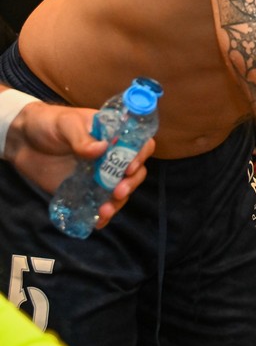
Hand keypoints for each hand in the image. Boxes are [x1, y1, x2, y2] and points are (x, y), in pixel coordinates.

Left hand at [4, 101, 152, 228]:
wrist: (23, 143)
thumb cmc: (48, 124)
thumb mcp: (66, 124)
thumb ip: (81, 137)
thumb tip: (101, 149)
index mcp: (114, 135)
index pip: (139, 143)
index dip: (140, 155)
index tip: (130, 167)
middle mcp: (112, 156)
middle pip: (135, 170)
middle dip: (131, 183)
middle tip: (118, 192)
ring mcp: (99, 174)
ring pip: (120, 190)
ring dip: (118, 202)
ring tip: (104, 210)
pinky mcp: (85, 190)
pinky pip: (100, 203)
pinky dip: (103, 215)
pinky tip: (98, 221)